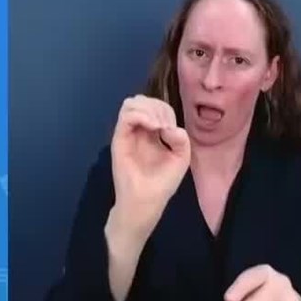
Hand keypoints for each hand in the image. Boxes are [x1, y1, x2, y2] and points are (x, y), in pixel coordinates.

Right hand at [109, 95, 190, 225]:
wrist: (147, 201)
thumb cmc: (162, 182)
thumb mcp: (181, 158)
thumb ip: (181, 139)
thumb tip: (169, 127)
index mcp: (152, 133)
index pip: (155, 106)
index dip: (166, 111)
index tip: (172, 131)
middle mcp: (138, 130)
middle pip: (142, 100)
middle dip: (158, 107)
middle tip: (165, 127)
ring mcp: (127, 134)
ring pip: (131, 103)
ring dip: (149, 109)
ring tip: (158, 126)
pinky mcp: (119, 140)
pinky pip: (126, 116)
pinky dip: (142, 116)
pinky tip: (154, 127)